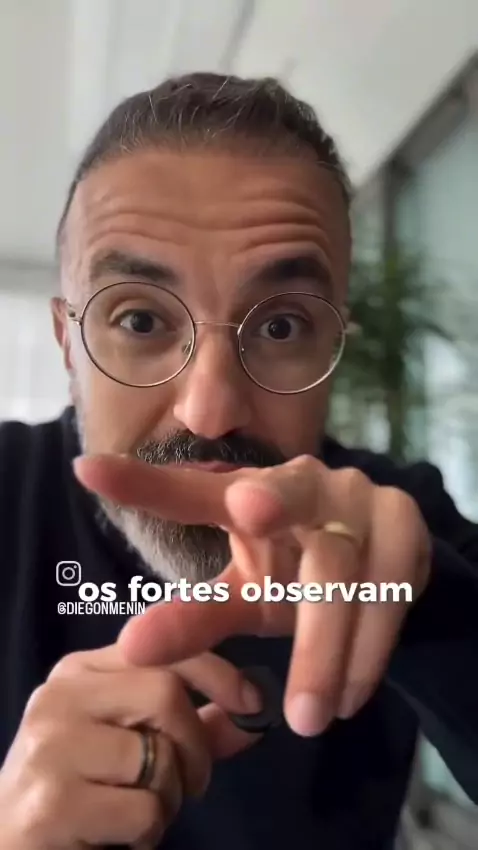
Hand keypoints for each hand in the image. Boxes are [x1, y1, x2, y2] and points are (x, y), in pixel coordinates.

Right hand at [0, 644, 259, 848]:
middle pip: (165, 694)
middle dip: (196, 747)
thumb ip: (192, 728)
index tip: (253, 702)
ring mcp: (51, 748)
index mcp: (79, 673)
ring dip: (170, 800)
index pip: (160, 648)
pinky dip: (148, 835)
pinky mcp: (52, 803)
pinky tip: (115, 837)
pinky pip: (142, 812)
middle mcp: (59, 697)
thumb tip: (254, 712)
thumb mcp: (131, 746)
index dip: (216, 671)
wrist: (8, 843)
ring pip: (159, 758)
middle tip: (190, 784)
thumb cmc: (77, 790)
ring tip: (137, 813)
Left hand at [74, 453, 431, 737]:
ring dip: (323, 643)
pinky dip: (369, 648)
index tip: (86, 471)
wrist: (382, 569)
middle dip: (273, 499)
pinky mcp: (405, 527)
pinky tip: (350, 697)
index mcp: (249, 494)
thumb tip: (128, 649)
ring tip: (305, 718)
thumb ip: (192, 620)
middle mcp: (303, 483)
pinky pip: (390, 591)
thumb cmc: (296, 577)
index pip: (192, 490)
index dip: (144, 484)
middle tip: (249, 509)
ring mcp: (359, 499)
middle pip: (288, 493)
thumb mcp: (244, 599)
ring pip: (342, 567)